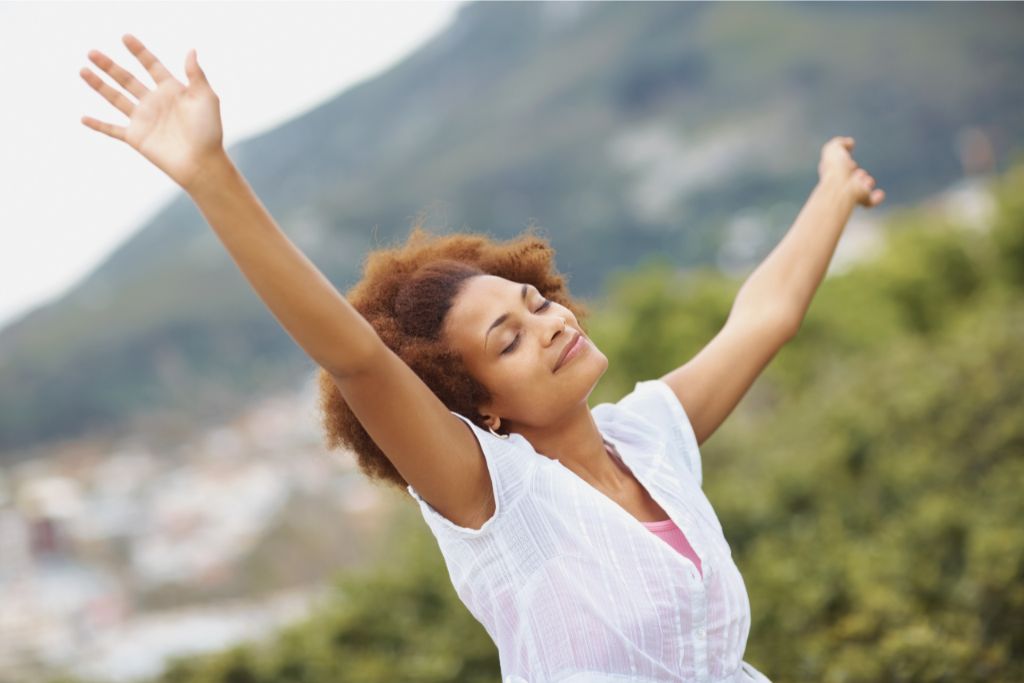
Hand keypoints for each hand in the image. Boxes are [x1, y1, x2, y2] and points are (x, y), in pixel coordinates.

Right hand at [80, 34, 223, 190]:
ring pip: (115, 98)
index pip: (152, 66)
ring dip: (98, 85)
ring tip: (83, 70)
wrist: (202, 162)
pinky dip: (98, 124)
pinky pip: (112, 130)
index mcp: (172, 90)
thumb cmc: (208, 131)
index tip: (125, 37)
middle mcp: (155, 102)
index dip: (139, 51)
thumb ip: (196, 74)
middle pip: (127, 79)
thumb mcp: (206, 98)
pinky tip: (83, 118)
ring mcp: (144, 120)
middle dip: (109, 66)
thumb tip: (191, 50)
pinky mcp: (136, 138)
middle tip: (92, 52)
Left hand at [817, 136, 885, 207]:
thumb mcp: (833, 150)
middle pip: (850, 179)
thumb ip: (840, 143)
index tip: (849, 162)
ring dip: (867, 182)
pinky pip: (869, 201)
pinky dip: (875, 198)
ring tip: (866, 180)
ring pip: (861, 188)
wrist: (840, 188)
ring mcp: (850, 193)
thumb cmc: (835, 169)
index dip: (843, 163)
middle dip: (857, 173)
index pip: (837, 168)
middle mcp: (840, 184)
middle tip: (858, 172)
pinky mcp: (860, 199)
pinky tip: (880, 194)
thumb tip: (850, 143)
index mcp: (832, 172)